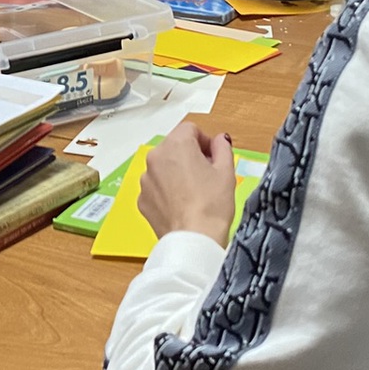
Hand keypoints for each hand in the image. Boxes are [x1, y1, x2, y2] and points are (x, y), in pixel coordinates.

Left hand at [137, 120, 238, 248]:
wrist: (194, 240)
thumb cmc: (213, 203)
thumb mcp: (226, 171)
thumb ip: (222, 148)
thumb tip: (219, 140)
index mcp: (176, 145)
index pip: (190, 129)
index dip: (205, 142)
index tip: (214, 159)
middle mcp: (155, 158)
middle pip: (174, 147)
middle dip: (190, 156)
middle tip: (207, 176)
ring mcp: (145, 180)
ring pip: (163, 167)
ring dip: (176, 173)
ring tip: (194, 193)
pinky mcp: (142, 200)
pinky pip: (156, 188)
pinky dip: (167, 192)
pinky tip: (181, 206)